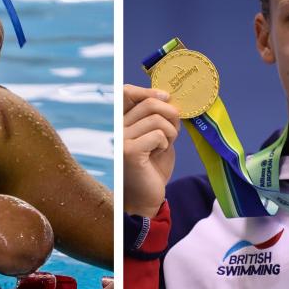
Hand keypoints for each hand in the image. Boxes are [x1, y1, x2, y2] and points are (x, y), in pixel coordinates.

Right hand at [123, 84, 180, 217]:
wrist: (146, 199)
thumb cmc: (152, 168)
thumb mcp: (157, 137)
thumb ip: (158, 118)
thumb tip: (168, 97)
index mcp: (120, 122)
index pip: (125, 92)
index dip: (147, 90)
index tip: (166, 96)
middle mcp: (115, 128)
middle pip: (149, 103)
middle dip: (170, 115)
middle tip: (174, 132)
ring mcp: (120, 139)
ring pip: (156, 120)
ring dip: (170, 133)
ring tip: (164, 147)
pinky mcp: (129, 152)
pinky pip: (158, 135)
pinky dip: (165, 144)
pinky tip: (157, 155)